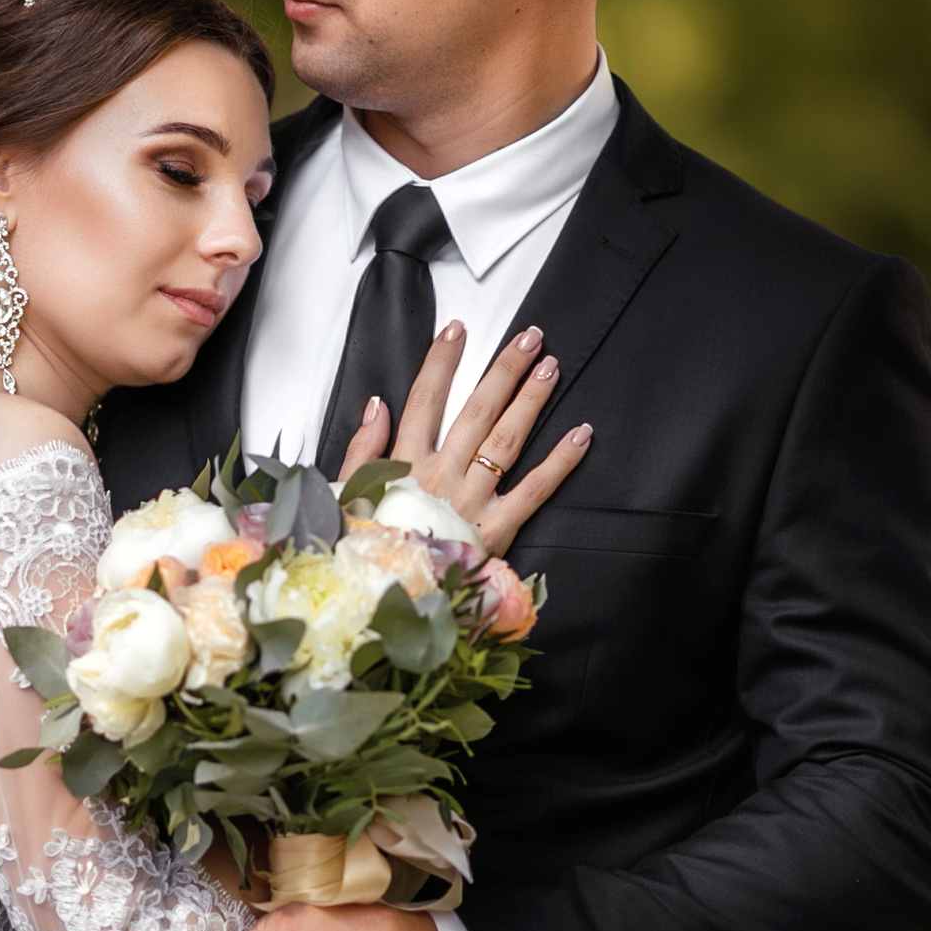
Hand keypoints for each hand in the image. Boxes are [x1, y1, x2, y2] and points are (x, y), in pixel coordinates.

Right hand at [336, 320, 591, 555]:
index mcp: (405, 466)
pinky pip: (534, 491)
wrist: (388, 600)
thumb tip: (377, 404)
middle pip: (477, 412)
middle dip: (504, 370)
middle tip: (529, 339)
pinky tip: (581, 434)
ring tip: (551, 368)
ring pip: (506, 442)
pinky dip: (560, 462)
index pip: (424, 401)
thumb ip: (362, 449)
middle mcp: (442, 477)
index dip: (441, 363)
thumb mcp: (349, 496)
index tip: (457, 330)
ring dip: (530, 402)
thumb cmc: (371, 547)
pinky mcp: (498, 530)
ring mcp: (473, 502)